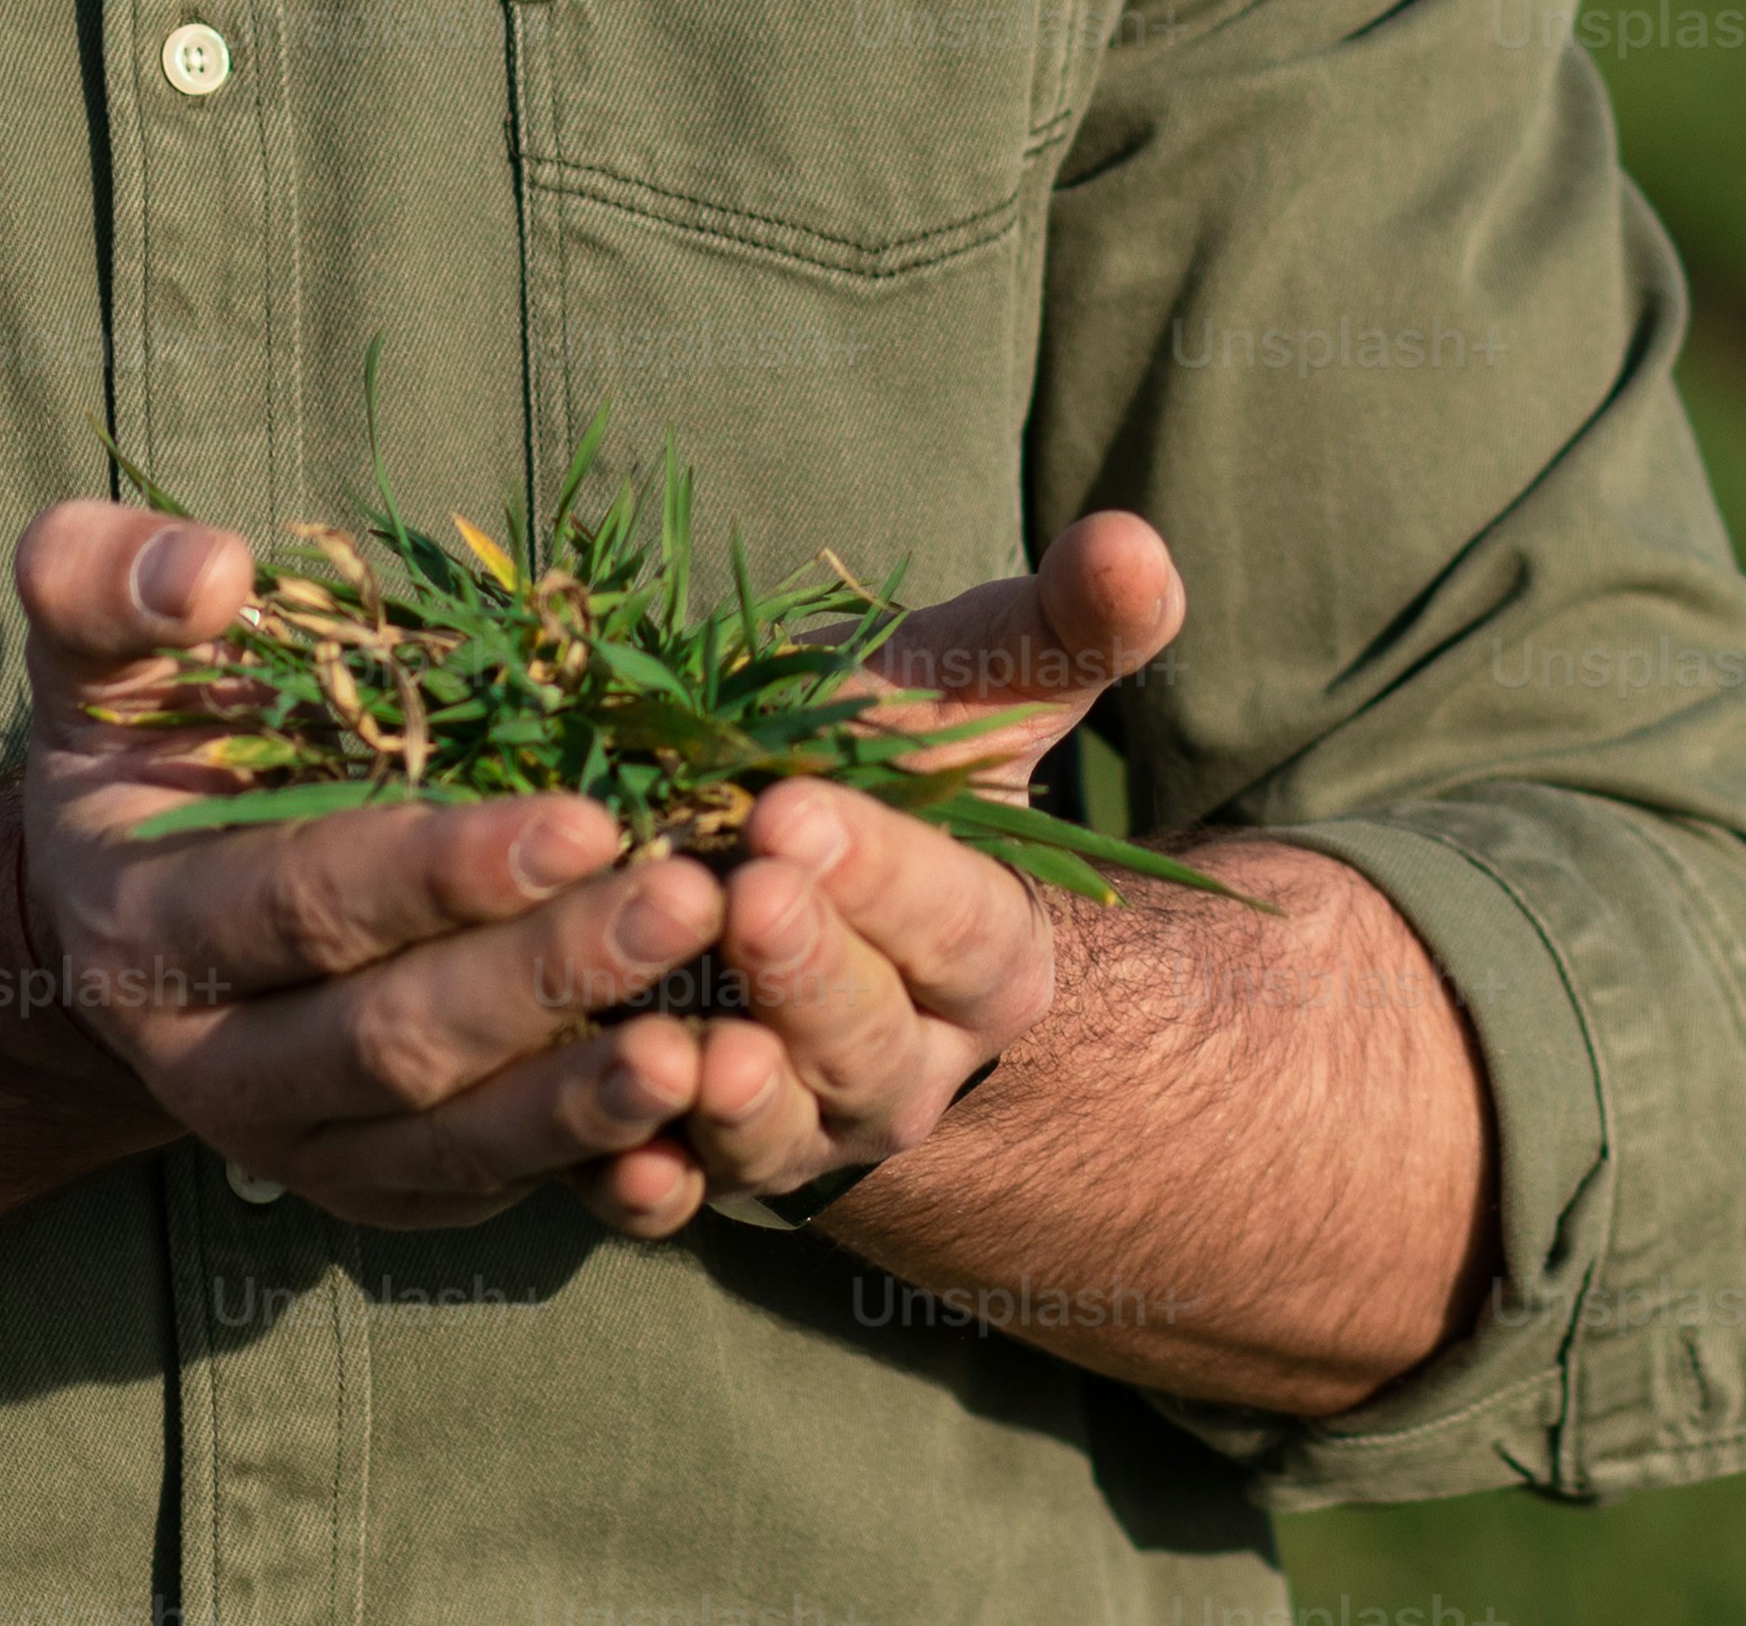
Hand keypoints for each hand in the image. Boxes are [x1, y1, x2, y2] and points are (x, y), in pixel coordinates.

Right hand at [7, 497, 733, 1224]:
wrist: (135, 911)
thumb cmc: (145, 747)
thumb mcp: (94, 651)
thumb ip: (104, 583)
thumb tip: (208, 570)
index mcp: (144, 927)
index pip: (302, 905)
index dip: (439, 873)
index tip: (583, 820)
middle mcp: (211, 1066)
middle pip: (393, 1041)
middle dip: (546, 977)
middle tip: (691, 901)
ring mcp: (302, 1147)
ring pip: (452, 1143)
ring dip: (585, 1099)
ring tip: (713, 1042)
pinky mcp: (387, 1188)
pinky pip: (497, 1193)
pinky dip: (599, 1169)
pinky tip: (701, 1115)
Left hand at [572, 509, 1190, 1239]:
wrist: (791, 882)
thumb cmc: (885, 767)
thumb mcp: (970, 691)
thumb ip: (1061, 627)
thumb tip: (1137, 545)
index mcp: (990, 959)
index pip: (962, 927)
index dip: (888, 879)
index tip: (797, 810)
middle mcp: (907, 1066)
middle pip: (869, 1041)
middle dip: (809, 971)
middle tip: (745, 893)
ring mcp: (802, 1130)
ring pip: (779, 1134)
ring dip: (735, 1099)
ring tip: (684, 1044)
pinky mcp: (699, 1165)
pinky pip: (676, 1201)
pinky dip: (644, 1192)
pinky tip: (608, 1168)